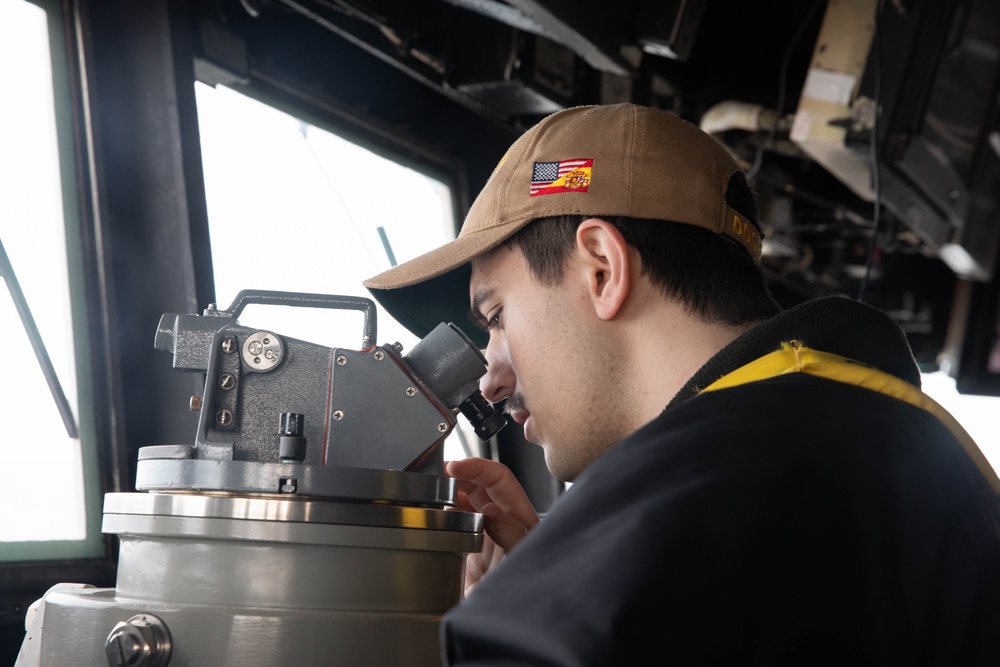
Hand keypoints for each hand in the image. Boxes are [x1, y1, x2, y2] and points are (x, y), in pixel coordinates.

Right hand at [446, 457, 539, 593]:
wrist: (506, 627)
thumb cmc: (526, 595)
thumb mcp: (521, 560)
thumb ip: (511, 534)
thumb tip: (491, 510)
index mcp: (521, 518)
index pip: (500, 479)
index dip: (477, 467)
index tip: (455, 467)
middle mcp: (503, 523)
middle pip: (481, 485)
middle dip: (460, 474)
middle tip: (438, 475)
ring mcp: (484, 536)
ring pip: (466, 501)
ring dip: (450, 491)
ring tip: (433, 490)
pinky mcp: (468, 551)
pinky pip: (455, 522)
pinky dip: (443, 512)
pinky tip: (433, 512)